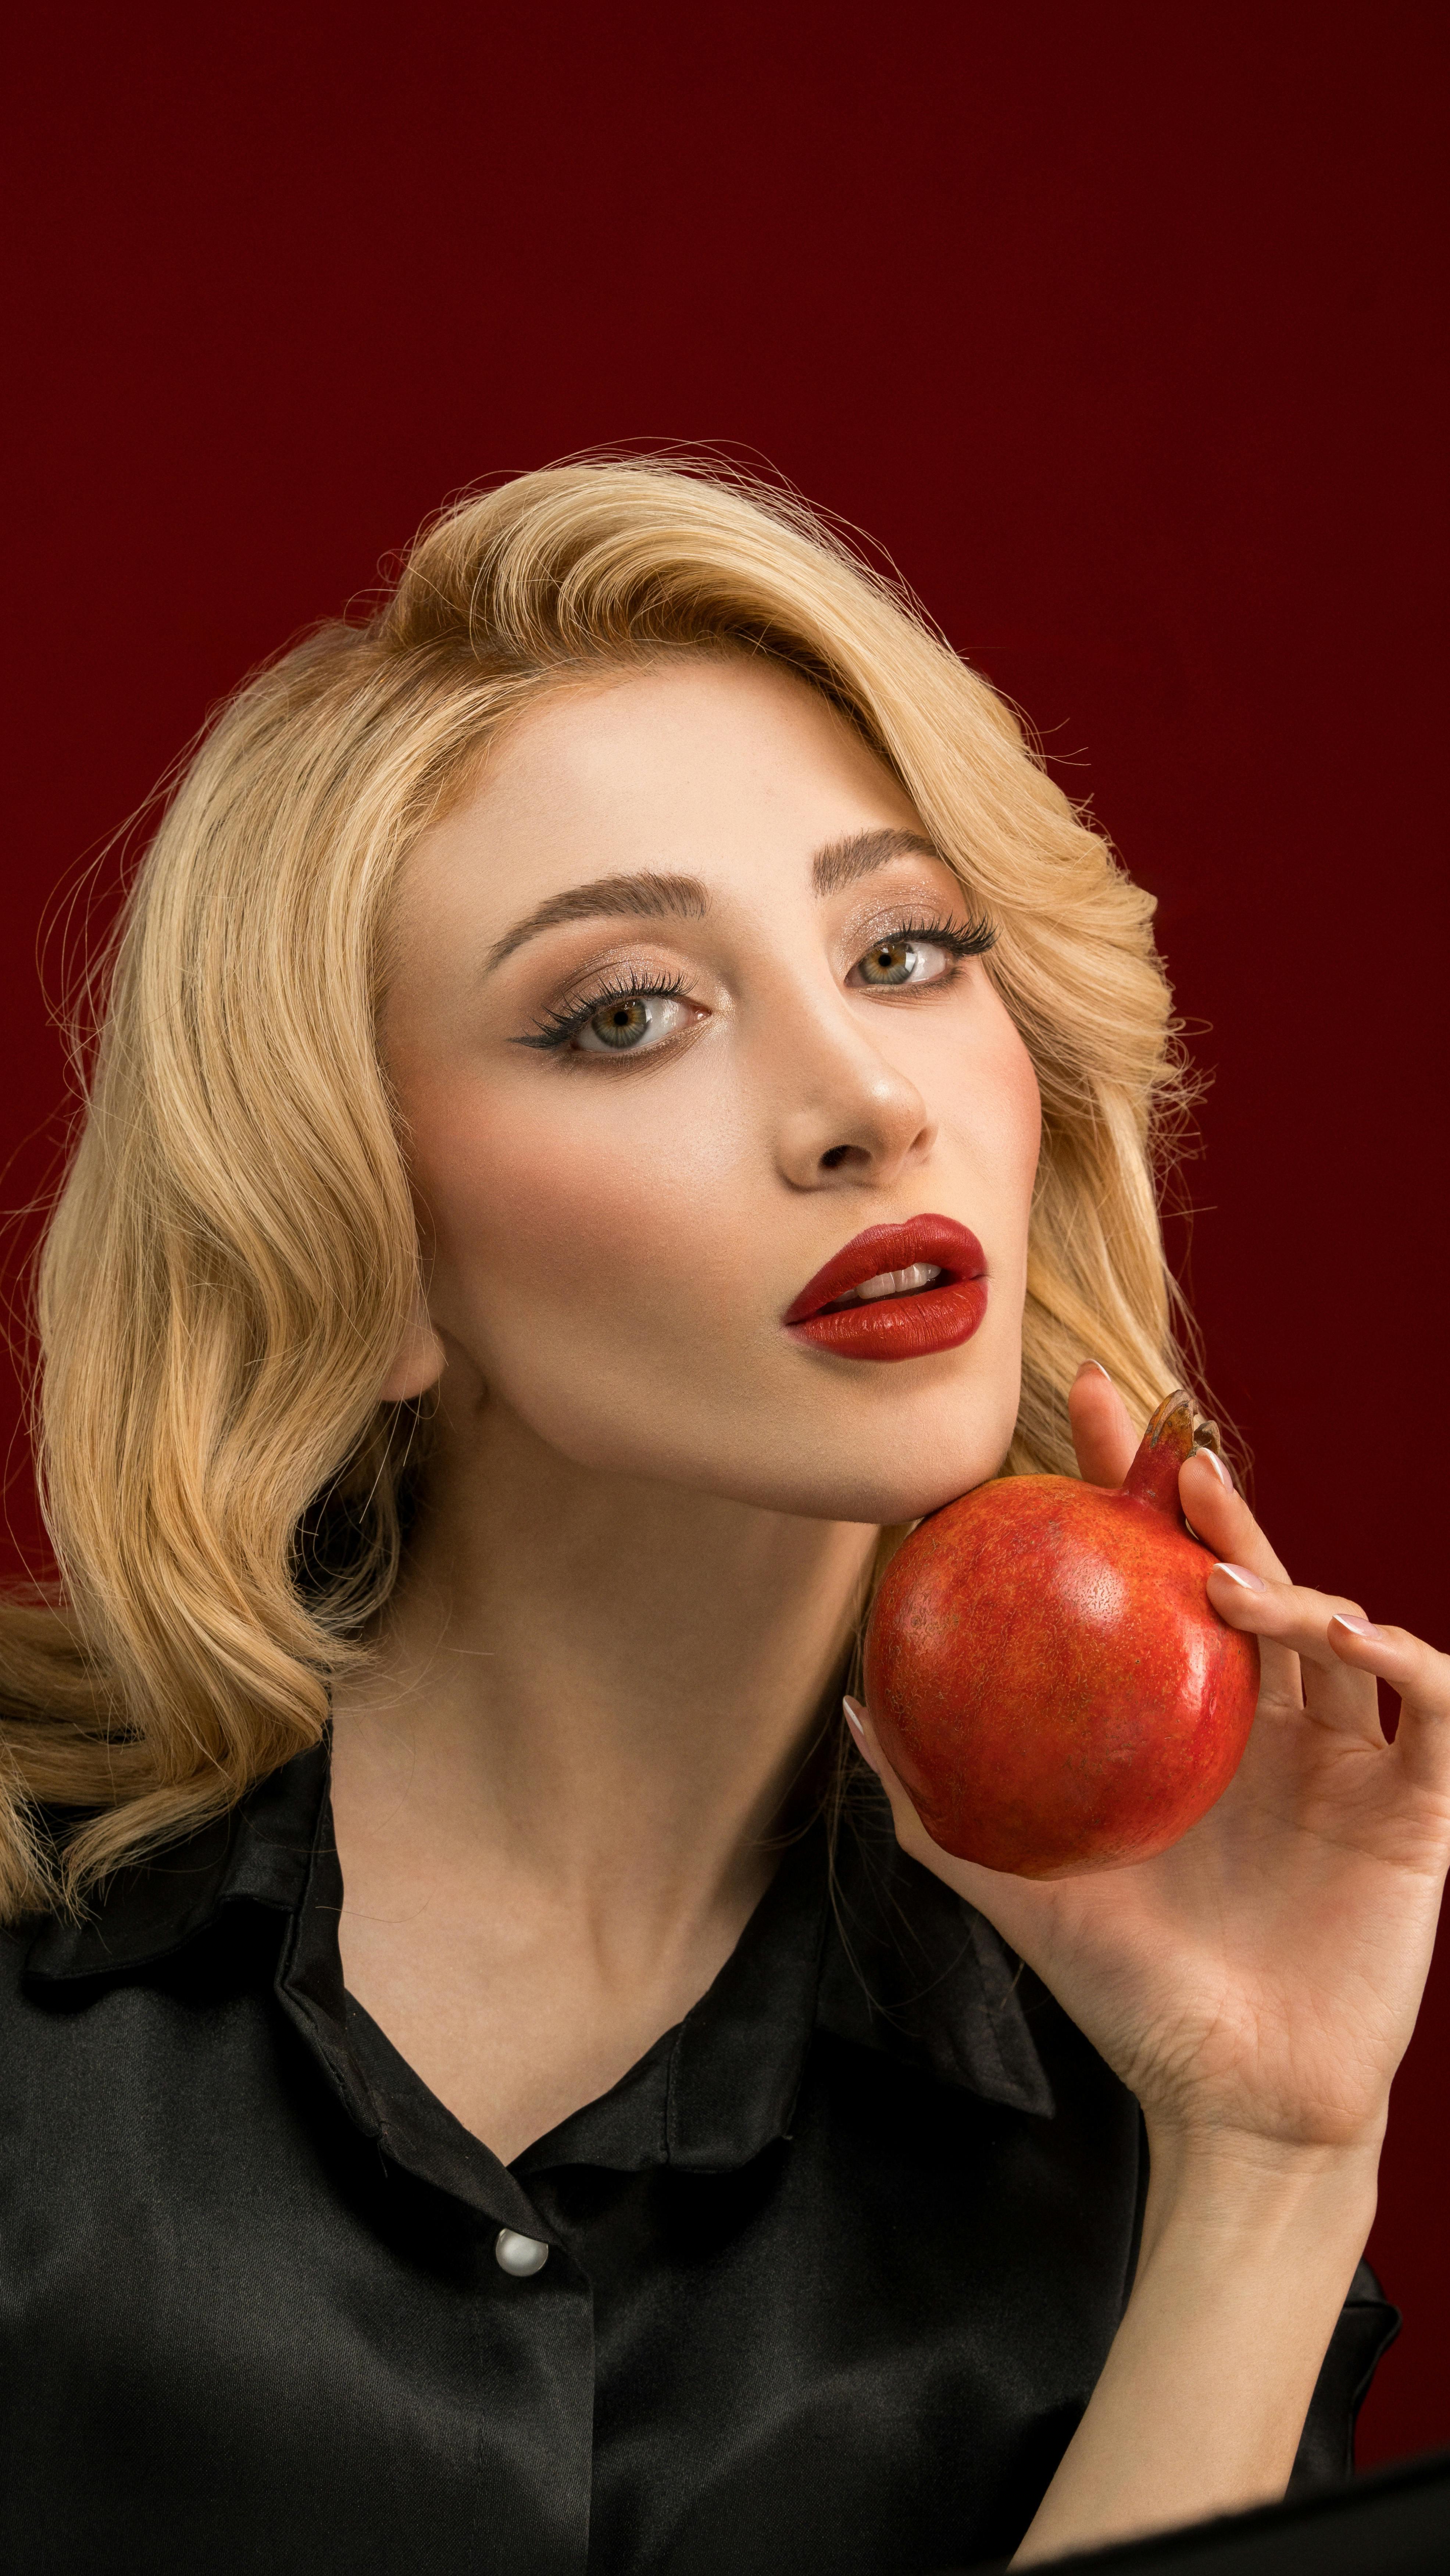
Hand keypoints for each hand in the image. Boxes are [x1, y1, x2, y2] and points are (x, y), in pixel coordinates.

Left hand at [848, 1364, 1449, 2169]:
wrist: (1231, 2103)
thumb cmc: (1134, 1999)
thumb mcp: (1026, 1892)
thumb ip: (943, 1811)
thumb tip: (855, 1716)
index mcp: (1190, 1731)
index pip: (1161, 1581)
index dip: (1131, 1490)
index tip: (1081, 1410)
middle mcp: (1267, 1728)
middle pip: (1249, 1574)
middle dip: (1210, 1498)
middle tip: (1168, 1448)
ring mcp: (1345, 1761)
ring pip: (1333, 1621)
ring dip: (1286, 1582)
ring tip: (1224, 1582)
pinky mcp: (1415, 1806)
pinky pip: (1428, 1701)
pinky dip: (1396, 1657)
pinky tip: (1344, 1637)